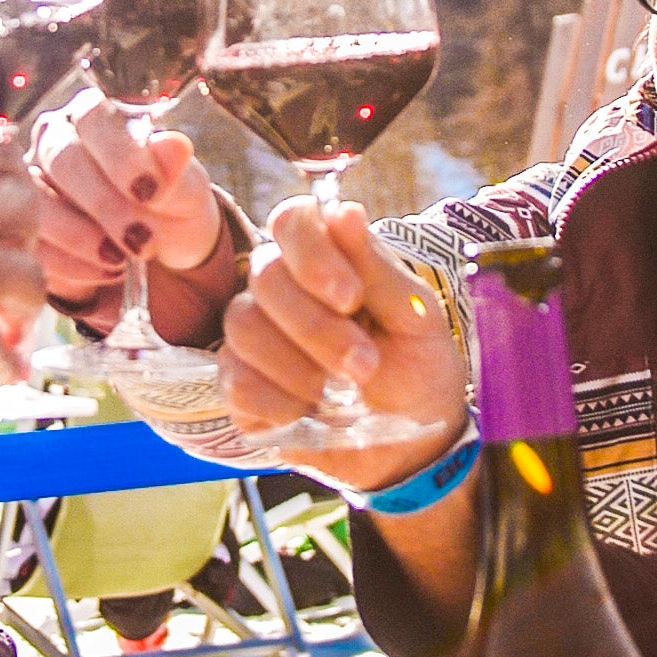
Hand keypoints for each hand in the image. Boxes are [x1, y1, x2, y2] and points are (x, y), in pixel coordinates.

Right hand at [27, 88, 226, 311]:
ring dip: (79, 236)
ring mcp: (30, 183)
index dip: (118, 154)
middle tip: (141, 240)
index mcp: (91, 115)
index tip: (151, 192)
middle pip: (60, 159)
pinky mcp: (24, 228)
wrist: (161, 248)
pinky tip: (106, 273)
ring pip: (35, 202)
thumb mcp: (185, 188)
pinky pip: (33, 243)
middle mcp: (52, 141)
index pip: (91, 116)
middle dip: (102, 203)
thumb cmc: (170, 202)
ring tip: (121, 260)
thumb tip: (174, 144)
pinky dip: (71, 264)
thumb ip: (175, 168)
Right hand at [219, 197, 467, 489]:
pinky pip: (237, 381)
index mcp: (326, 260)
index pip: (292, 222)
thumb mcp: (416, 319)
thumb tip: (344, 210)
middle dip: (317, 327)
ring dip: (300, 368)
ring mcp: (255, 336)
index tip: (350, 297)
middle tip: (364, 365)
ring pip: (244, 327)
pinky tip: (312, 414)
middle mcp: (282, 289)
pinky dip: (281, 403)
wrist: (411, 445)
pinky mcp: (240, 386)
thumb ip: (378, 269)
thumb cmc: (418, 369)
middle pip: (265, 276)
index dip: (312, 253)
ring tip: (345, 396)